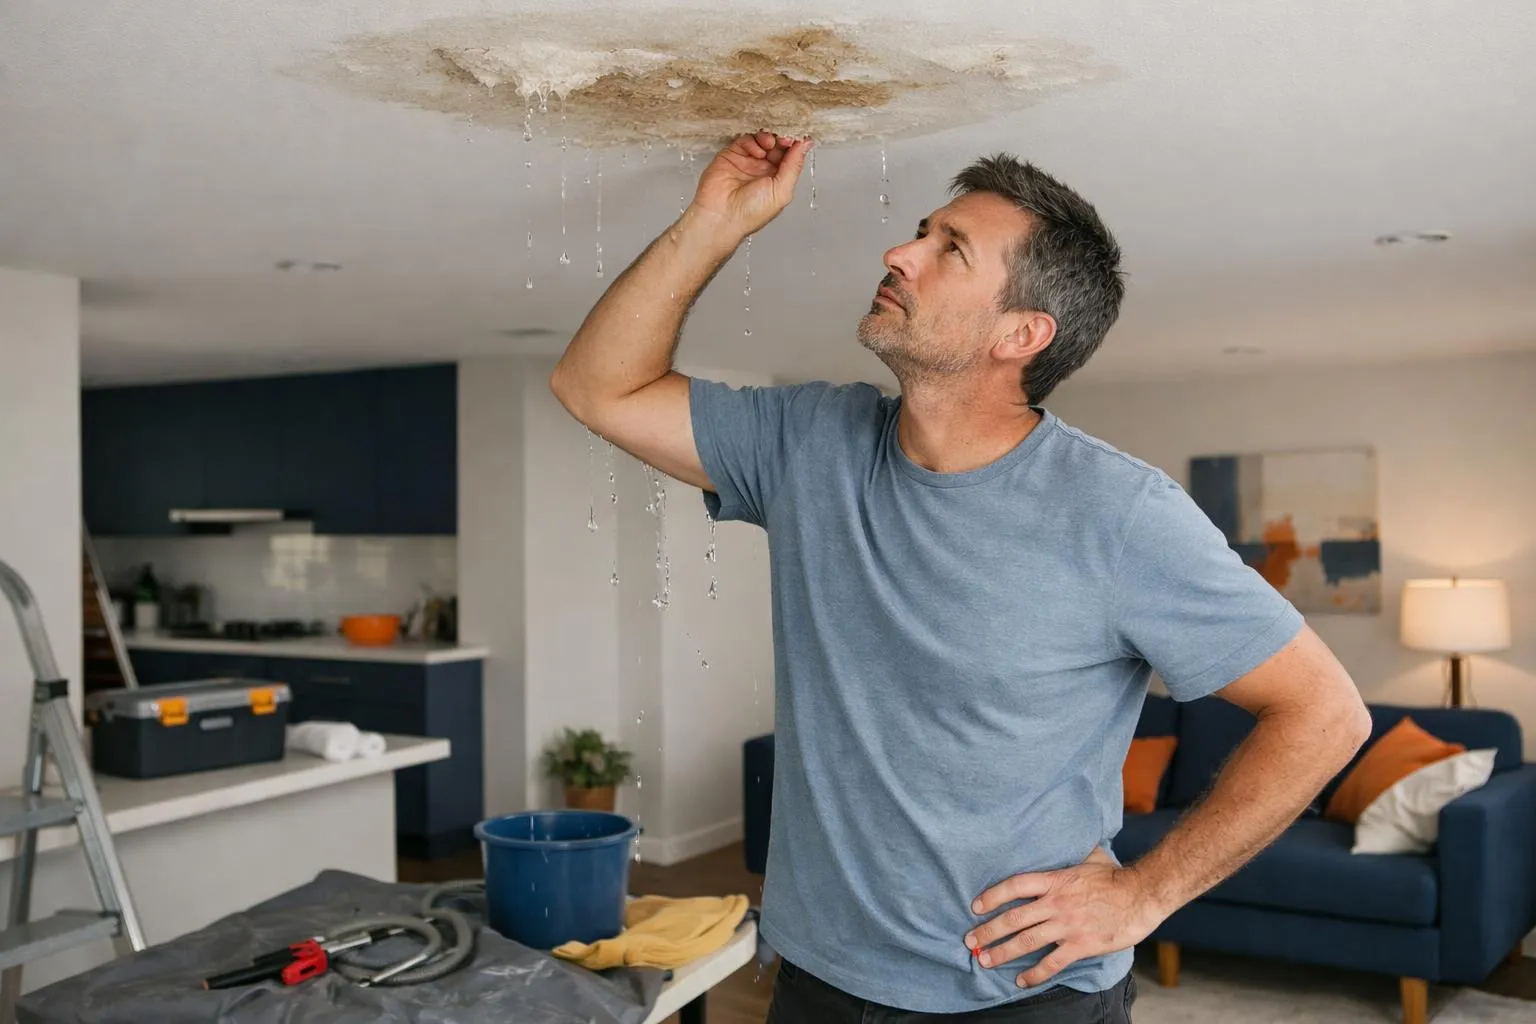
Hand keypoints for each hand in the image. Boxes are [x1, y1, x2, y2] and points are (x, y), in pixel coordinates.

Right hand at [688, 133, 812, 237]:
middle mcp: (763, 170)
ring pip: (762, 140)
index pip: (791, 156)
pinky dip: (752, 141)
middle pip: (777, 145)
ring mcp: (748, 162)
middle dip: (783, 138)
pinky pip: (745, 140)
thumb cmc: (750, 213)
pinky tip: (755, 151)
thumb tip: (806, 145)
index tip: (799, 137)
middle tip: (785, 137)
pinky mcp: (731, 155)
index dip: (796, 145)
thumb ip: (794, 165)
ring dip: (768, 138)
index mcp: (778, 180)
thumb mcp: (781, 190)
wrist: (721, 215)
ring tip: (769, 144)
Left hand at [963, 847, 1164, 988]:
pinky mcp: (1080, 945)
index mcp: (1055, 880)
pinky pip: (1051, 963)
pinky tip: (1020, 980)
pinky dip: (1034, 974)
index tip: (976, 906)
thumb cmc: (1116, 876)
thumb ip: (1071, 853)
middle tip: (970, 940)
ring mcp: (1067, 926)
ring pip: (1026, 941)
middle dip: (988, 930)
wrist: (1142, 895)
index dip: (992, 896)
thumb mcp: (1089, 857)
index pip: (1015, 885)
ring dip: (1002, 952)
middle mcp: (1056, 903)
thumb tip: (1066, 837)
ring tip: (984, 960)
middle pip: (1014, 918)